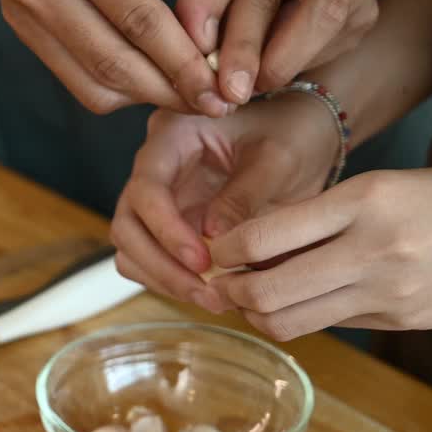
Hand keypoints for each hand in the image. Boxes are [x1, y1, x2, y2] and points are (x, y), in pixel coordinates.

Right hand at [0, 0, 236, 115]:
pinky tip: (147, 75)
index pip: (138, 19)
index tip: (220, 92)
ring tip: (184, 88)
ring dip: (146, 95)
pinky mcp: (17, 27)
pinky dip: (119, 89)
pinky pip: (76, 81)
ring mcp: (17, 6)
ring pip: (93, 81)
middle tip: (212, 102)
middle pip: (112, 59)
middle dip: (168, 89)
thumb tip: (211, 47)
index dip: (183, 63)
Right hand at [109, 93, 339, 311]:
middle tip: (205, 294)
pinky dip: (173, 282)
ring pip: (132, 248)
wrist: (304, 133)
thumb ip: (245, 194)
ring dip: (163, 280)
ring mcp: (160, 199)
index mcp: (172, 136)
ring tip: (212, 300)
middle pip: (127, 224)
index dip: (166, 229)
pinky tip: (211, 292)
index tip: (201, 261)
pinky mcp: (172, 225)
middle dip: (160, 265)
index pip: (147, 188)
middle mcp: (156, 168)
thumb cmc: (292, 131)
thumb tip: (213, 240)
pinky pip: (153, 261)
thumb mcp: (278, 157)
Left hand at [202, 0, 379, 101]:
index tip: (226, 83)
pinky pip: (340, 41)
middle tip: (245, 92)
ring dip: (291, 63)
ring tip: (249, 73)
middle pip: (324, 8)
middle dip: (283, 59)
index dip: (245, 41)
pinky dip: (303, 58)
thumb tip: (204, 55)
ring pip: (335, 30)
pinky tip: (275, 55)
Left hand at [208, 154, 431, 340]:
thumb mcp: (381, 186)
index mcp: (363, 199)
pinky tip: (300, 302)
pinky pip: (332, 324)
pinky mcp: (404, 321)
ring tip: (249, 298)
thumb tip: (250, 246)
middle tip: (218, 282)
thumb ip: (320, 216)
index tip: (212, 249)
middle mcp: (373, 248)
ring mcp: (390, 291)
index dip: (224, 251)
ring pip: (291, 321)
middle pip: (266, 291)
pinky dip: (303, 317)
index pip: (264, 236)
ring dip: (257, 313)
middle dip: (229, 291)